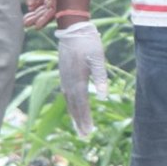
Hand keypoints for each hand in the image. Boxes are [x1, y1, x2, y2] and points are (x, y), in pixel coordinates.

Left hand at [23, 0, 55, 29]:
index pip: (53, 8)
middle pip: (49, 7)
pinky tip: (30, 7)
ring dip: (37, 10)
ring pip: (46, 1)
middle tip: (26, 24)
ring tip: (25, 18)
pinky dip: (37, 0)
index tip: (36, 26)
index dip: (45, 18)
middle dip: (38, 16)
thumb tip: (30, 5)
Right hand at [55, 19, 108, 137]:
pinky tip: (73, 107)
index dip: (85, 119)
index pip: (81, 104)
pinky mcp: (64, 73)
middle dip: (79, 121)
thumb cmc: (88, 43)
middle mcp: (68, 81)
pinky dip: (70, 103)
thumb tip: (103, 97)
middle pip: (73, 106)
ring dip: (74, 114)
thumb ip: (100, 78)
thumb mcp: (98, 59)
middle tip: (84, 136)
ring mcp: (64, 77)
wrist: (72, 29)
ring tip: (79, 127)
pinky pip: (66, 93)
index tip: (89, 131)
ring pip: (69, 100)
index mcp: (77, 79)